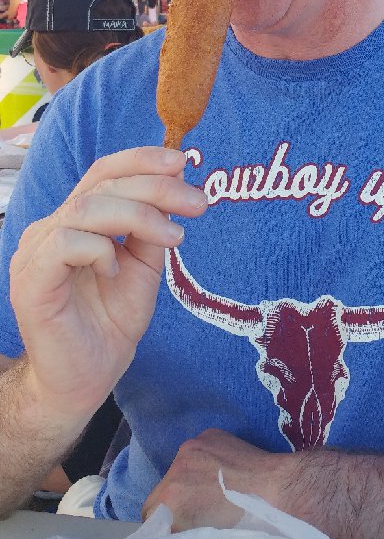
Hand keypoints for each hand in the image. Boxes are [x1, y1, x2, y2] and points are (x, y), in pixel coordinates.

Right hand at [10, 147, 206, 426]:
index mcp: (75, 220)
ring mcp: (36, 252)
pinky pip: (65, 242)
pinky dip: (100, 249)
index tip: (183, 162)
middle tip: (197, 203)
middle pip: (101, 184)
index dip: (142, 159)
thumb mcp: (143, 267)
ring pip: (87, 207)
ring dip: (139, 216)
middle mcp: (50, 228)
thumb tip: (175, 186)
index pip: (103, 172)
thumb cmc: (110, 323)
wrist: (86, 379)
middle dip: (156, 187)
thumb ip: (151, 229)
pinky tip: (116, 270)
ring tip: (173, 239)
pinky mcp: (32, 280)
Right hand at [142, 428, 289, 530]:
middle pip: (161, 490)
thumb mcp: (203, 535)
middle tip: (195, 512)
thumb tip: (171, 531)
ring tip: (212, 490)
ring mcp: (193, 446)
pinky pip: (195, 452)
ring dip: (187, 480)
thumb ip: (179, 529)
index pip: (149, 513)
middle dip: (173, 501)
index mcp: (171, 497)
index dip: (163, 523)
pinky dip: (203, 462)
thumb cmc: (244, 521)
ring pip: (177, 469)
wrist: (277, 488)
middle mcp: (177, 467)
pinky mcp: (208, 434)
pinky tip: (221, 471)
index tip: (177, 528)